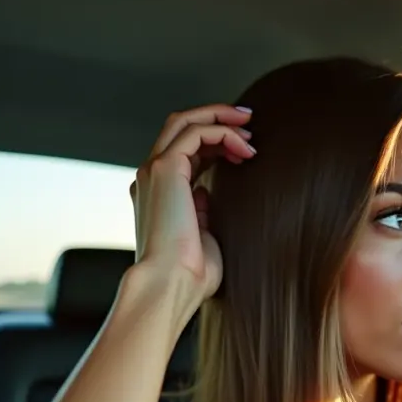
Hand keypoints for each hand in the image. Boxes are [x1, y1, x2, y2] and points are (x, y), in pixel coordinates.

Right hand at [129, 104, 255, 304]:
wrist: (170, 285)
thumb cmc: (190, 275)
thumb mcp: (202, 237)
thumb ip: (201, 212)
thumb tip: (206, 193)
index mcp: (156, 194)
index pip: (184, 152)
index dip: (215, 143)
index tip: (245, 149)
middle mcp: (151, 178)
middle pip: (180, 127)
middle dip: (216, 116)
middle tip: (248, 120)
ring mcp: (154, 171)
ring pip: (184, 121)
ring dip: (220, 118)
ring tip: (250, 128)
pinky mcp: (165, 168)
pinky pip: (195, 132)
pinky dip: (222, 132)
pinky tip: (245, 148)